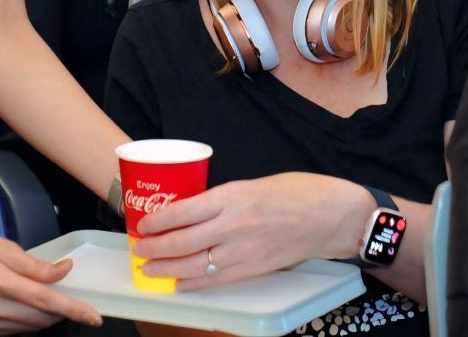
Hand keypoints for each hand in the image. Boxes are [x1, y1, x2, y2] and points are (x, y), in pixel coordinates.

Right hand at [0, 219, 101, 333]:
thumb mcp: (5, 246)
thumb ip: (36, 265)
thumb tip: (65, 271)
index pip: (43, 300)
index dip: (72, 309)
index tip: (94, 316)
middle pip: (38, 317)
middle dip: (60, 311)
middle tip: (70, 300)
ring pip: (27, 328)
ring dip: (42, 317)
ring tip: (41, 297)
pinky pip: (11, 331)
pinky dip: (23, 321)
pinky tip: (21, 305)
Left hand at [133, 173, 365, 291]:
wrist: (329, 216)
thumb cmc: (293, 192)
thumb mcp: (250, 185)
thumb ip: (222, 199)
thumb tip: (191, 210)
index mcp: (232, 196)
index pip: (184, 211)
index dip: (158, 221)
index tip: (142, 224)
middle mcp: (235, 225)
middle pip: (184, 242)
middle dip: (156, 248)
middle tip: (138, 249)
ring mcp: (244, 250)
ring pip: (196, 265)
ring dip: (168, 269)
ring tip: (149, 269)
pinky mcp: (255, 269)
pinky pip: (218, 280)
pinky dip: (194, 283)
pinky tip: (178, 284)